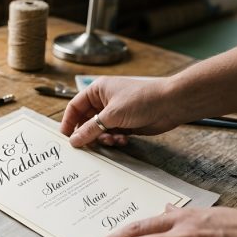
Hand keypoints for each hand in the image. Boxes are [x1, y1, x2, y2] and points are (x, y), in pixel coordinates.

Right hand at [60, 45, 236, 147]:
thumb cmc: (142, 99)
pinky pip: (113, 135)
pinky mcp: (127, 124)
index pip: (75, 106)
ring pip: (100, 130)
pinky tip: (123, 140)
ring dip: (104, 138)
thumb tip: (74, 140)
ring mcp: (117, 113)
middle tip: (88, 146)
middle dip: (88, 134)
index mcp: (98, 90)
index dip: (68, 122)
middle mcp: (105, 100)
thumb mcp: (112, 115)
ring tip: (112, 140)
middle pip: (86, 121)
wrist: (170, 104)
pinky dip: (115, 140)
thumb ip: (90, 129)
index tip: (65, 138)